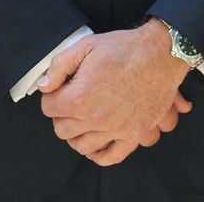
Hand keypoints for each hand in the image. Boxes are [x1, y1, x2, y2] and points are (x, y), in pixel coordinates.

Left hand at [38, 19, 191, 164]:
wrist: (159, 54)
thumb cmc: (122, 48)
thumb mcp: (85, 46)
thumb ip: (59, 66)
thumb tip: (44, 86)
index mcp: (79, 97)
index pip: (48, 108)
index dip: (51, 96)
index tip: (59, 90)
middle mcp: (95, 119)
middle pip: (62, 130)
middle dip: (61, 115)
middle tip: (69, 103)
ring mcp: (115, 130)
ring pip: (82, 146)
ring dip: (76, 135)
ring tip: (81, 120)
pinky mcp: (133, 135)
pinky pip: (110, 157)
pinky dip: (98, 154)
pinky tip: (95, 143)